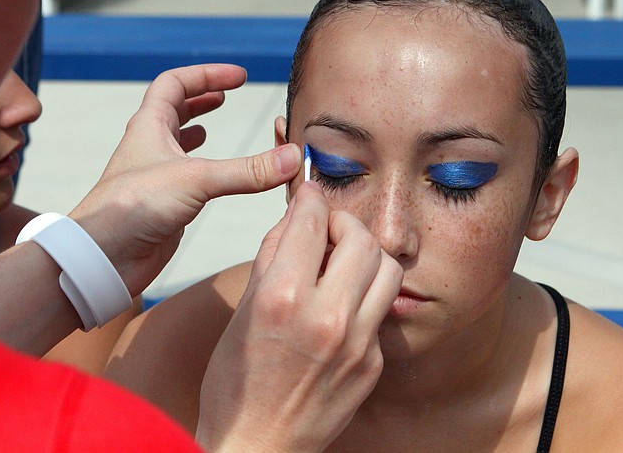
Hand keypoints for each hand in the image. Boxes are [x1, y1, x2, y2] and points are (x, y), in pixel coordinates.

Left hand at [68, 64, 300, 295]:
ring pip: (176, 142)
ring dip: (196, 128)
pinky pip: (185, 176)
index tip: (239, 77)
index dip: (206, 75)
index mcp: (149, 127)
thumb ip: (247, 170)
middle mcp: (150, 147)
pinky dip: (203, 168)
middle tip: (227, 93)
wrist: (103, 257)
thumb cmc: (133, 209)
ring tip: (215, 123)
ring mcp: (155, 176)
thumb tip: (292, 158)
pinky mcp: (163, 204)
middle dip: (201, 98)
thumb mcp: (196, 179)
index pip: (175, 83)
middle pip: (173, 109)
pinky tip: (214, 174)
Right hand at [197, 182, 402, 451]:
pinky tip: (343, 304)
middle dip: (343, 221)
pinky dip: (364, 295)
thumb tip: (294, 219)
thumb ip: (272, 258)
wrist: (257, 447)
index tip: (308, 195)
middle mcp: (327, 317)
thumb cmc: (236, 386)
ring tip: (343, 261)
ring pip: (386, 268)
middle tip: (327, 228)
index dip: (310, 199)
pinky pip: (381, 310)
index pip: (310, 222)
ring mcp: (357, 343)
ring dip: (365, 254)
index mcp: (283, 298)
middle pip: (360, 237)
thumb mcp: (242, 313)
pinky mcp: (373, 364)